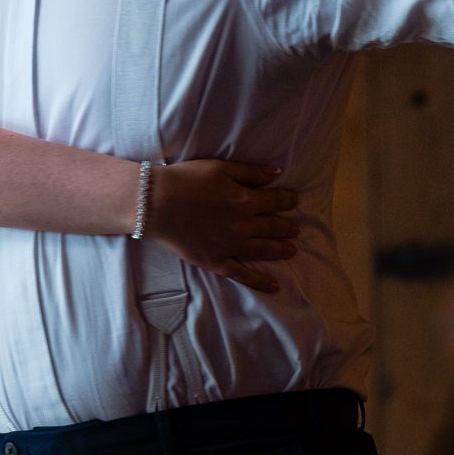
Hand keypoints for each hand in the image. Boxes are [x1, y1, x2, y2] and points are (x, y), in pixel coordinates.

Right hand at [146, 161, 300, 294]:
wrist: (156, 203)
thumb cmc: (186, 180)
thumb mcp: (220, 168)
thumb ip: (250, 173)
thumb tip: (276, 173)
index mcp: (244, 200)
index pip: (274, 200)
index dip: (287, 200)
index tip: (295, 201)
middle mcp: (242, 225)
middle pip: (271, 226)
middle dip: (286, 227)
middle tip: (296, 229)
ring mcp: (230, 246)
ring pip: (262, 250)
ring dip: (280, 250)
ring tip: (292, 250)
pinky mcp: (215, 261)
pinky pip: (242, 274)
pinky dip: (259, 281)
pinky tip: (274, 286)